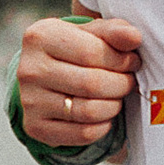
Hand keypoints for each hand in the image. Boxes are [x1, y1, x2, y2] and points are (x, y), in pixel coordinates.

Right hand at [17, 12, 141, 150]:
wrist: (44, 77)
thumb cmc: (75, 49)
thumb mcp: (91, 33)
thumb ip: (114, 31)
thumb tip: (134, 37)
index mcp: (41, 37)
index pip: (92, 52)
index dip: (121, 60)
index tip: (133, 62)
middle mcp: (29, 69)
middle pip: (91, 84)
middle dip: (121, 84)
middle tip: (128, 82)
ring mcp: (30, 101)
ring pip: (88, 111)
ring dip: (113, 106)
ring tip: (117, 97)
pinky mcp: (36, 127)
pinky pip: (83, 133)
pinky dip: (102, 126)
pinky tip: (104, 114)